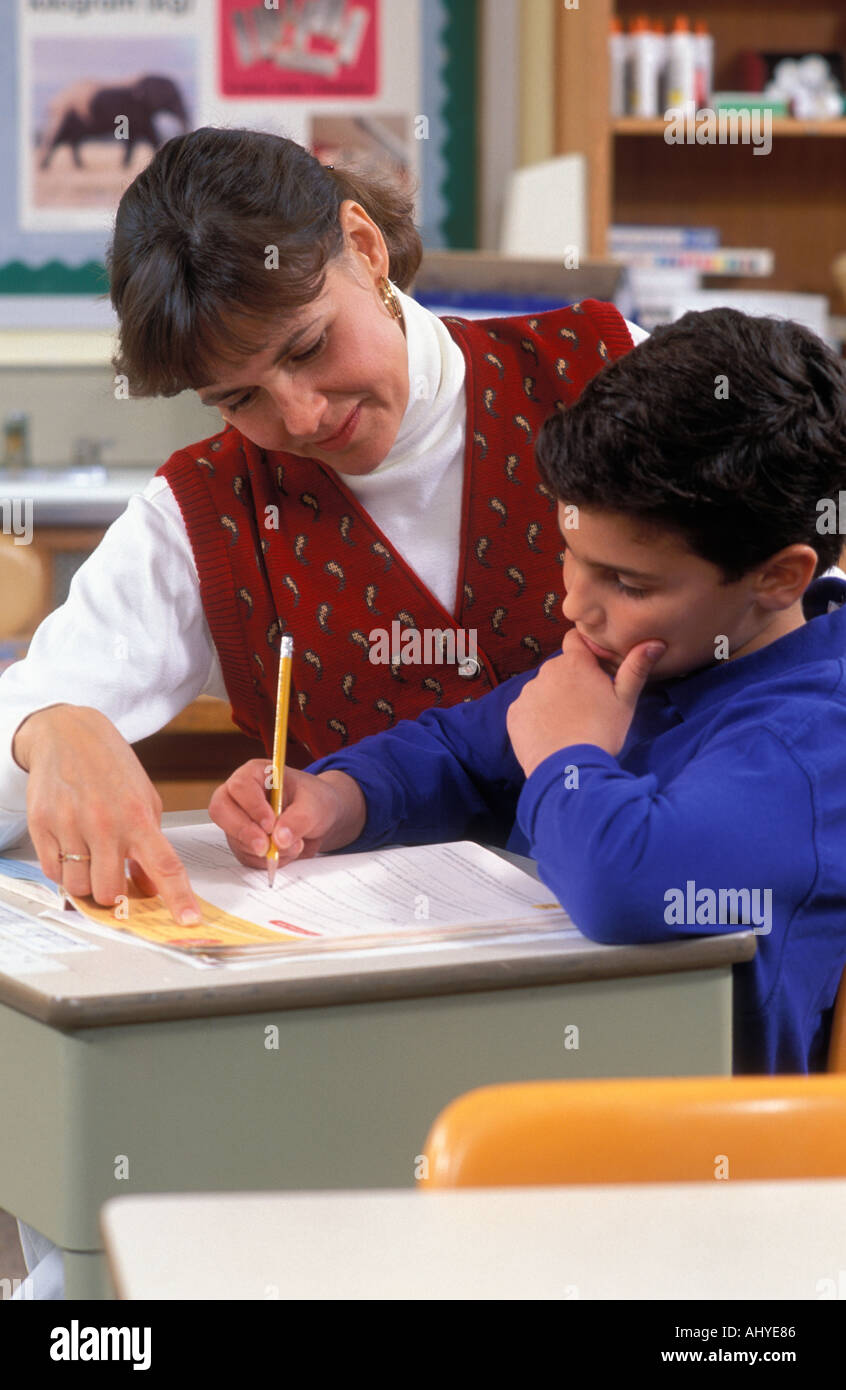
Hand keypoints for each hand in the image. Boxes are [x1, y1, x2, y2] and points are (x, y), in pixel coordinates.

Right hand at [13, 705, 202, 924]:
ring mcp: (71, 825)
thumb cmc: (111, 766)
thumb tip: (150, 887)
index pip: (165, 866)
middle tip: (113, 877)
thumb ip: (150, 845)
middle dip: (114, 894)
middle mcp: (106, 824)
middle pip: (111, 892)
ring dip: (86, 882)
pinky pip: (53, 872)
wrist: (67, 733)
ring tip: (90, 856)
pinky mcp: (42, 825)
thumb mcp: (144, 799)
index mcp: (139, 817)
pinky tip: (70, 847)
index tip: (188, 921)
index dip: (178, 897)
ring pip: (79, 887)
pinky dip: (63, 870)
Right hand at [208, 758, 366, 869]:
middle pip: (221, 811)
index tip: (270, 824)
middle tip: (265, 847)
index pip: (240, 787)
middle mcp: (240, 796)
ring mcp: (239, 820)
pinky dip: (265, 861)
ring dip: (264, 850)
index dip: (252, 807)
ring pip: (235, 838)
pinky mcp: (243, 842)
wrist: (319, 819)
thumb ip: (299, 819)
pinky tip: (285, 853)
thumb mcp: (315, 804)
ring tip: (293, 845)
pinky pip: (245, 856)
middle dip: (244, 832)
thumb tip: (279, 839)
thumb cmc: (314, 800)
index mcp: (255, 775)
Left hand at [506, 629, 665, 776]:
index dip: (586, 651)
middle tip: (587, 706)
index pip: (575, 639)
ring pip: (543, 689)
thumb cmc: (602, 732)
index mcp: (575, 662)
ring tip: (569, 724)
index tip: (596, 670)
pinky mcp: (514, 713)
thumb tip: (655, 642)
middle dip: (571, 680)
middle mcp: (547, 671)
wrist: (568, 769)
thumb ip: (637, 668)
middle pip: (560, 668)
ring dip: (553, 699)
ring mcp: (527, 692)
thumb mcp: (625, 700)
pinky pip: (527, 709)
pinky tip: (551, 734)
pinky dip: (536, 717)